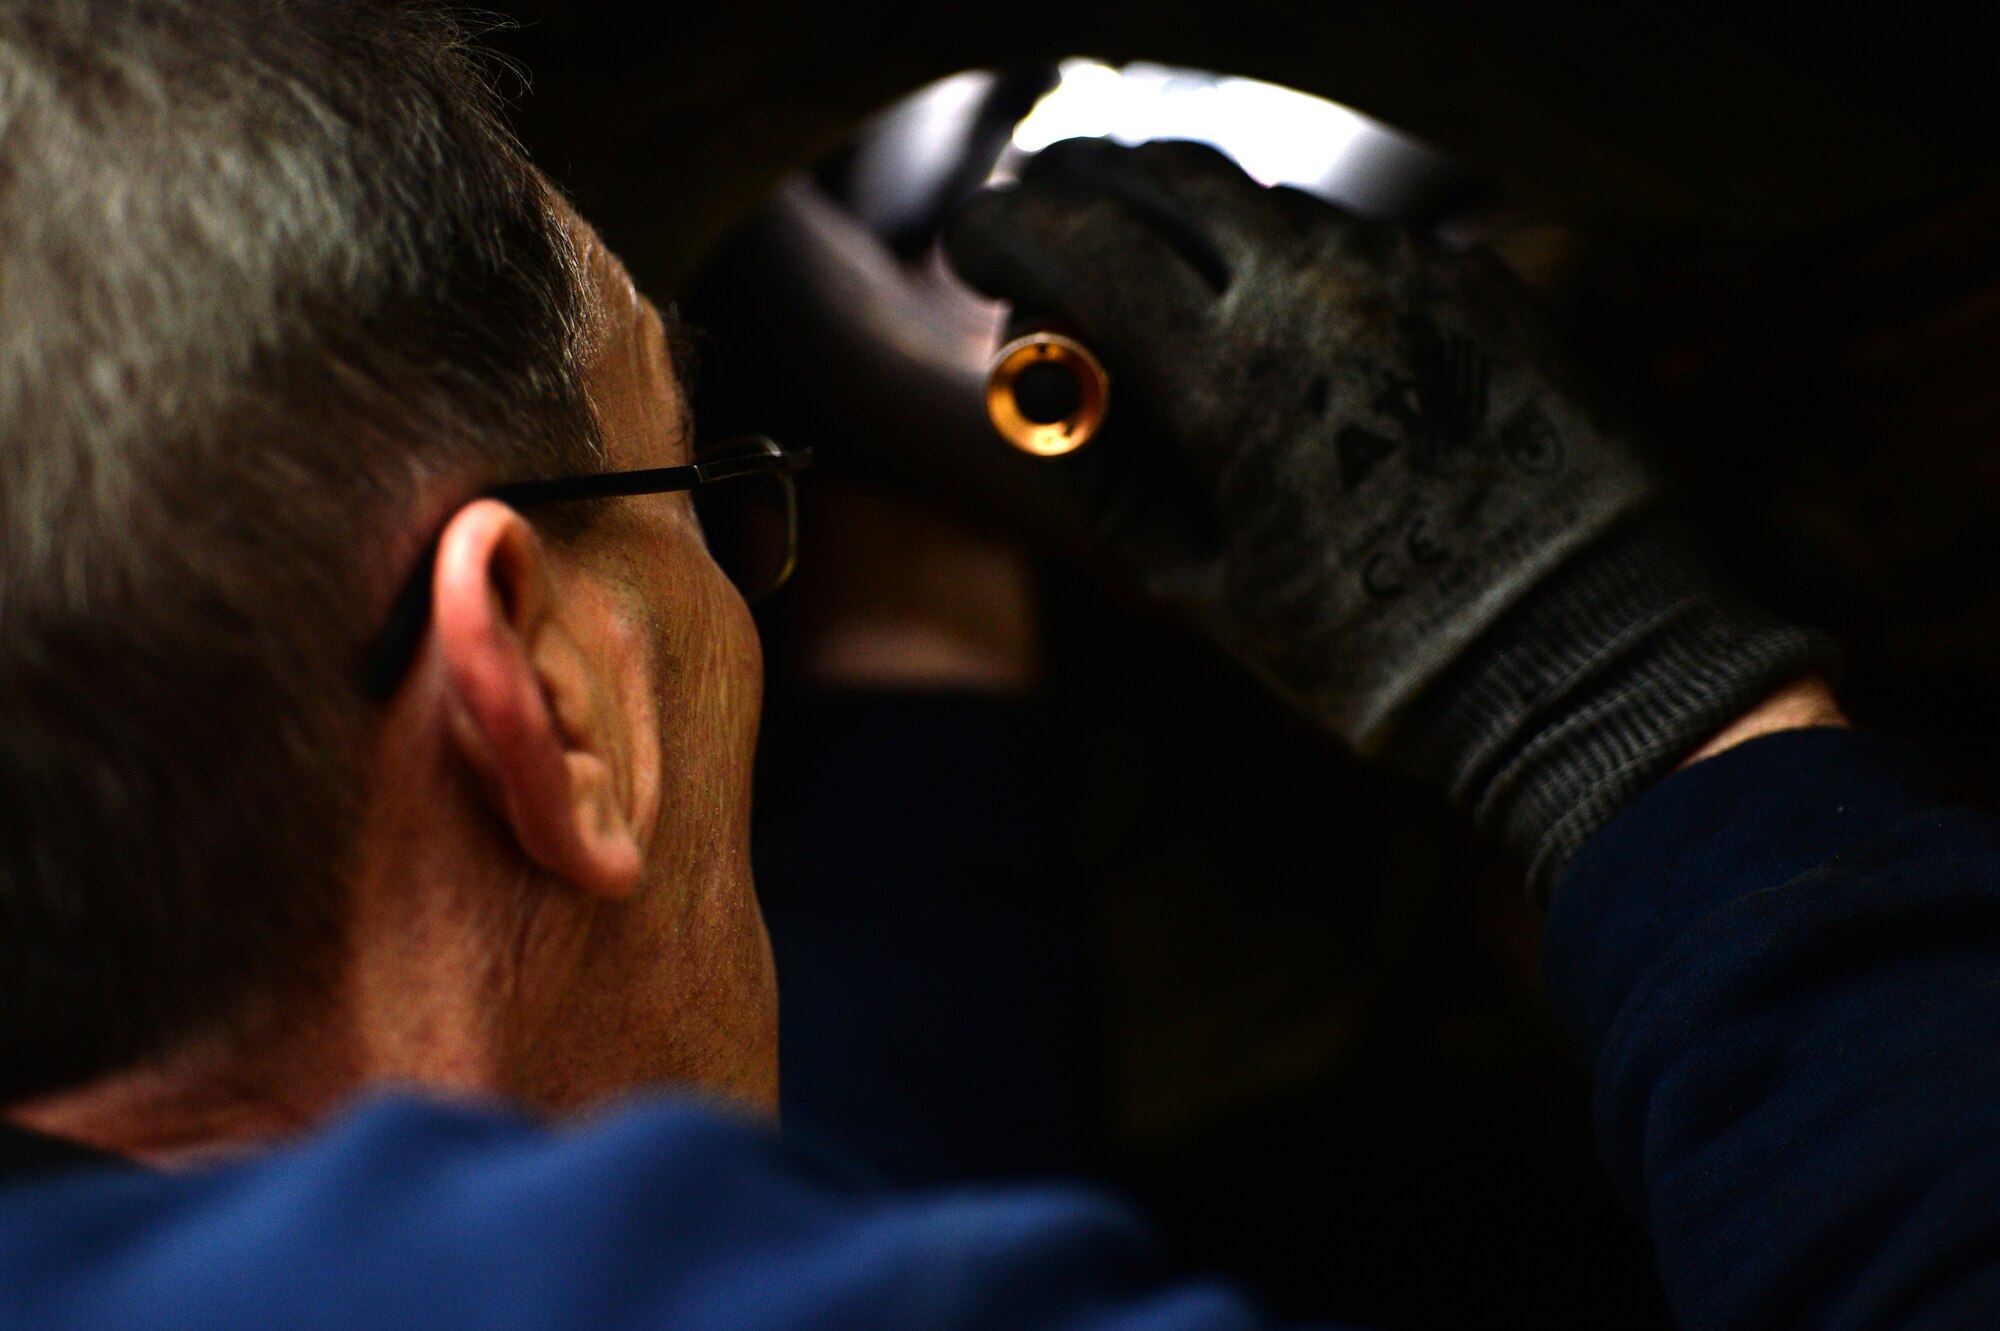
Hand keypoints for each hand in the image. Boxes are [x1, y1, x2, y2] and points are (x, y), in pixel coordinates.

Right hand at [949, 139, 1836, 901]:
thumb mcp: (1209, 591)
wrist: (1590, 661)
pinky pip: (1353, 236)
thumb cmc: (1382, 654)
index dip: (1002, 226)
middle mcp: (1322, 292)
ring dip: (1187, 222)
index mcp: (1237, 377)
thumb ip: (1109, 473)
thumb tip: (1040, 378)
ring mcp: (1412, 275)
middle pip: (1164, 177)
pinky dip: (1287, 257)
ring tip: (1160, 284)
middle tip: (1044, 225)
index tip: (966, 238)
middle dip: (1081, 189)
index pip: (1080, 240)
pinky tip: (1283, 321)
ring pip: (1263, 198)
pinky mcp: (1479, 281)